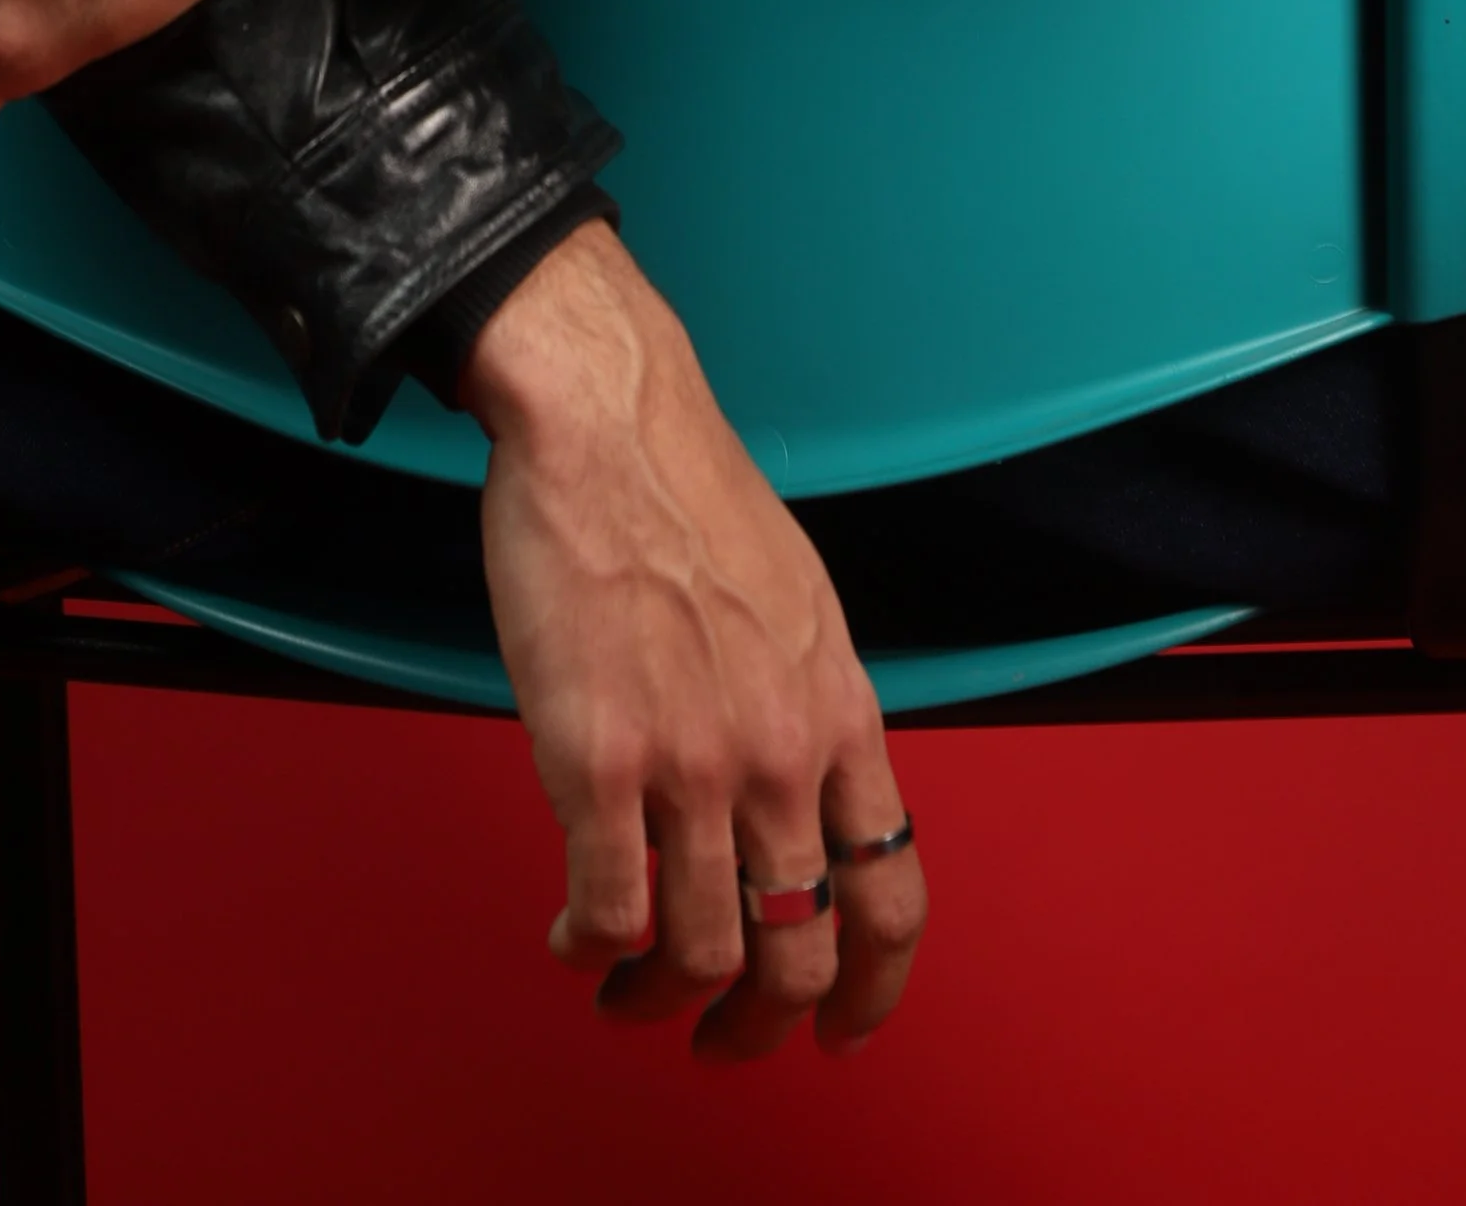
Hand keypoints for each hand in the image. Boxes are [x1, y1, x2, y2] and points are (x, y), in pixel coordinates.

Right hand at [463, 222, 925, 1059]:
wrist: (609, 424)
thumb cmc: (690, 495)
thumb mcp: (799, 608)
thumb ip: (809, 710)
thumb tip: (801, 794)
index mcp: (841, 714)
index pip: (894, 894)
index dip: (873, 988)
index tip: (844, 1029)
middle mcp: (781, 752)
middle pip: (801, 954)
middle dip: (758, 1026)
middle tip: (718, 1041)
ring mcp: (691, 763)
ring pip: (703, 953)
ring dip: (658, 998)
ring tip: (624, 989)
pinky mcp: (597, 759)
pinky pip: (609, 908)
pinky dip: (590, 947)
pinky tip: (571, 935)